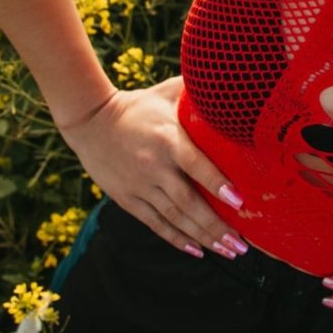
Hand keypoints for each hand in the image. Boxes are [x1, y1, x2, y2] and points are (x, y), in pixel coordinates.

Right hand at [56, 75, 247, 259]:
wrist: (91, 121)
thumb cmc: (138, 104)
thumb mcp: (166, 93)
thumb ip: (195, 91)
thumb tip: (225, 81)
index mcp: (168, 139)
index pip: (196, 165)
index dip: (217, 184)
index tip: (240, 202)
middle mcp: (154, 166)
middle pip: (188, 202)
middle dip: (216, 226)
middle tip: (240, 244)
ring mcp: (140, 185)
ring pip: (175, 218)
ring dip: (203, 237)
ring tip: (228, 251)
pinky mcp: (127, 199)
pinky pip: (155, 223)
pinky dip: (176, 239)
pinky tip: (197, 250)